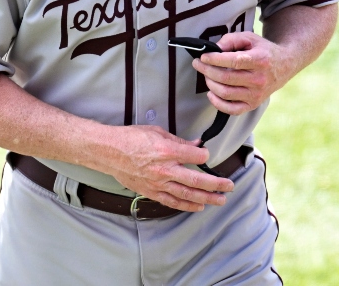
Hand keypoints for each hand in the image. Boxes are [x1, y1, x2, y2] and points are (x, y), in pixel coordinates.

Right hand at [101, 125, 234, 211]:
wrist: (109, 152)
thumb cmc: (131, 138)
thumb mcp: (157, 132)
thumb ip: (179, 141)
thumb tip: (196, 145)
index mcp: (167, 150)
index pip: (196, 156)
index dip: (204, 155)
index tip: (206, 154)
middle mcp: (165, 169)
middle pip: (197, 179)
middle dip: (216, 184)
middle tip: (229, 186)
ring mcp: (158, 183)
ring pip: (187, 194)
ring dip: (206, 198)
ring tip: (221, 200)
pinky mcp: (151, 191)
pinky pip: (172, 201)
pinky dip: (186, 205)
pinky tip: (198, 206)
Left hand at [193, 32, 296, 114]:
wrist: (284, 65)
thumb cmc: (263, 50)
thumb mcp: (250, 38)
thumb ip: (231, 40)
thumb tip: (214, 49)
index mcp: (260, 60)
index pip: (233, 61)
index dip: (214, 60)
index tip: (203, 57)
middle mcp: (259, 79)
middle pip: (226, 78)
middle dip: (207, 71)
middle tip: (198, 64)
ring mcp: (257, 95)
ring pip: (225, 93)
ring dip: (210, 84)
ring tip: (206, 75)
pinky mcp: (253, 104)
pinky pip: (232, 110)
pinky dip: (217, 103)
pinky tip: (211, 92)